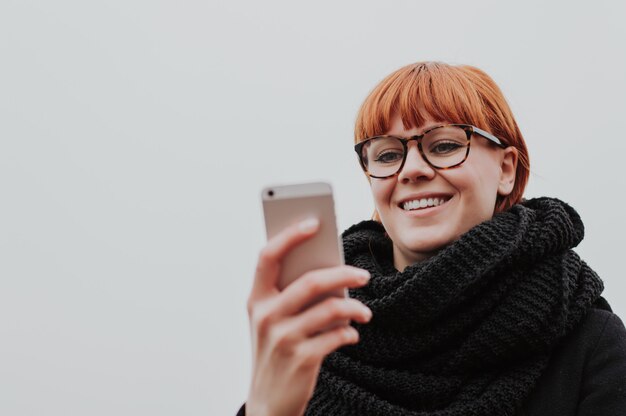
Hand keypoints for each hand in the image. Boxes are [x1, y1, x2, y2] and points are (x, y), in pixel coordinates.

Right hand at [245, 218, 371, 415]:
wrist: (268, 402)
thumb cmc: (275, 350)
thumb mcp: (273, 321)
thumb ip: (292, 294)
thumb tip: (332, 268)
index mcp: (256, 299)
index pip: (268, 256)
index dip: (289, 236)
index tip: (314, 222)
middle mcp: (266, 316)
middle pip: (310, 282)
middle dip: (343, 274)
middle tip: (364, 275)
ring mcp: (283, 339)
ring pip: (330, 309)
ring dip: (354, 308)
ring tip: (365, 312)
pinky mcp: (302, 359)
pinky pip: (337, 336)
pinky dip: (350, 332)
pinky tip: (352, 333)